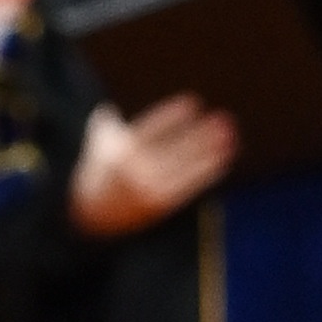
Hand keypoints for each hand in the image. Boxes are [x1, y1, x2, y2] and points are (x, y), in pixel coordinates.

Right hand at [71, 94, 240, 235]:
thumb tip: (108, 108)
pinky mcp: (161, 203)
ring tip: (230, 136)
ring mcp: (150, 188)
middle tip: (223, 118)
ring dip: (211, 151)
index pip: (151, 129)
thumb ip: (105, 126)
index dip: (172, 116)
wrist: (91, 218)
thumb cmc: (98, 176)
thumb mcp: (96, 148)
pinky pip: (189, 186)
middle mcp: (137, 170)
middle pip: (175, 148)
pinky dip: (207, 172)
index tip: (192, 102)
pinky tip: (223, 160)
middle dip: (200, 134)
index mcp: (122, 151)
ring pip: (186, 166)